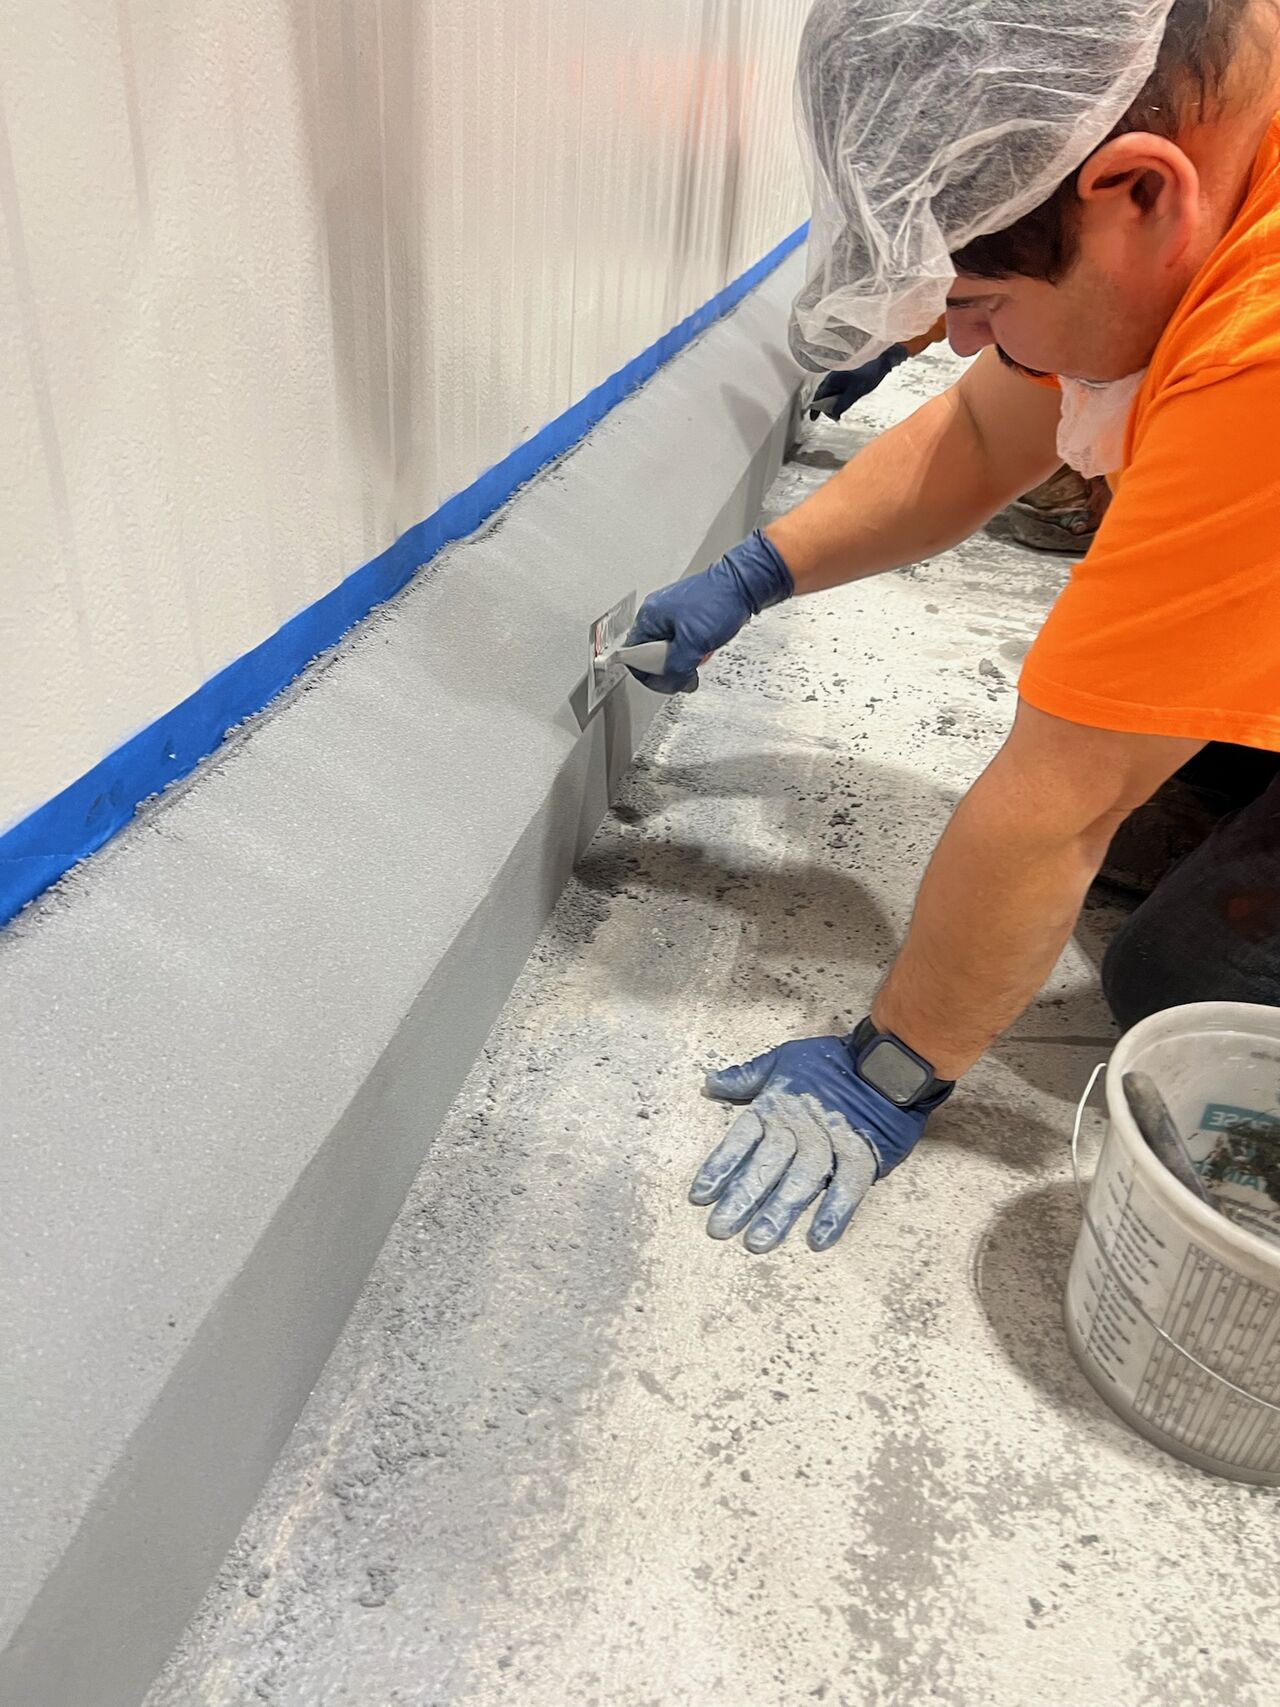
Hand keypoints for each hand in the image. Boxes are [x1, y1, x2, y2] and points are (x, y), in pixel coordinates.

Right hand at [625, 530, 791, 694]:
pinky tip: (708, 644)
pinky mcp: (690, 612)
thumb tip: (671, 682)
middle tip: (687, 667)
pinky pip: (685, 638)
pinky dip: (695, 647)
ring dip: (685, 656)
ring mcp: (674, 611)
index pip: (633, 654)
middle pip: (652, 652)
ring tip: (701, 652)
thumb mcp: (693, 643)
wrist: (745, 583)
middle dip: (670, 666)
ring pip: (671, 647)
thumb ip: (676, 667)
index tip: (666, 682)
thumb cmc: (718, 602)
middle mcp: (658, 612)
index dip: (648, 673)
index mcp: (649, 616)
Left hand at [689, 1034, 949, 1253]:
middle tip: (719, 1229)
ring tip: (758, 1241)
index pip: (740, 1139)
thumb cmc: (830, 1060)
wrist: (887, 1060)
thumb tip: (711, 1082)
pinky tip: (818, 1239)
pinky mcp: (863, 1154)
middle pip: (766, 1166)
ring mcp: (832, 1142)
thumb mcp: (782, 1059)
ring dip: (779, 1211)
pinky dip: (834, 1212)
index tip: (699, 1196)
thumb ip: (747, 1076)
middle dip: (742, 1197)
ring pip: (801, 1180)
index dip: (720, 1167)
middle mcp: (798, 1126)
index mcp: (775, 1106)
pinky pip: (847, 1187)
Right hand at [808, 345, 907, 420]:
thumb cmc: (868, 373)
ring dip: (833, 401)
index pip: (818, 397)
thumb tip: (833, 414)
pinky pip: (837, 386)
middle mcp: (832, 376)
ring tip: (840, 409)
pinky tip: (846, 398)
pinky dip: (838, 395)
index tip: (813, 419)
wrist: (881, 358)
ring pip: (831, 391)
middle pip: (823, 394)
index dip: (816, 409)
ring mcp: (838, 374)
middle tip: (834, 416)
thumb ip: (842, 404)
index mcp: (831, 380)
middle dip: (826, 406)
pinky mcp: (845, 373)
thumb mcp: (855, 393)